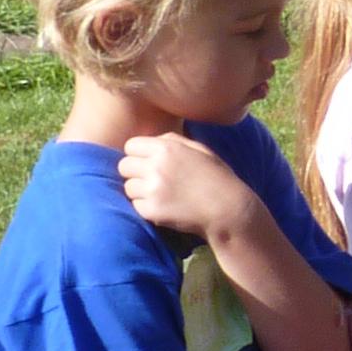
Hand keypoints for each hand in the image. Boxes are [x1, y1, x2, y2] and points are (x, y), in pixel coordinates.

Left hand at [119, 132, 257, 247]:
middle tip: (152, 181)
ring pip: (128, 187)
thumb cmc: (217, 178)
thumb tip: (152, 139)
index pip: (130, 146)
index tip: (149, 163)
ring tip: (160, 195)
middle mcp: (156, 166)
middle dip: (135, 173)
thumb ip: (173, 140)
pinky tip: (165, 208)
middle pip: (124, 166)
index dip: (138, 154)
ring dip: (140, 192)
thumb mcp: (200, 150)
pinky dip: (146, 208)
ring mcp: (152, 190)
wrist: (228, 210)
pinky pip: (136, 206)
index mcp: (166, 148)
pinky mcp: (152, 211)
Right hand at [320, 303, 351, 350]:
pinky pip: (337, 333)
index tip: (335, 304)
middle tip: (326, 309)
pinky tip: (320, 333)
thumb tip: (349, 310)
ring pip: (344, 322)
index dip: (351, 300)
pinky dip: (330, 330)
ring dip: (335, 318)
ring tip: (322, 319)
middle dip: (342, 307)